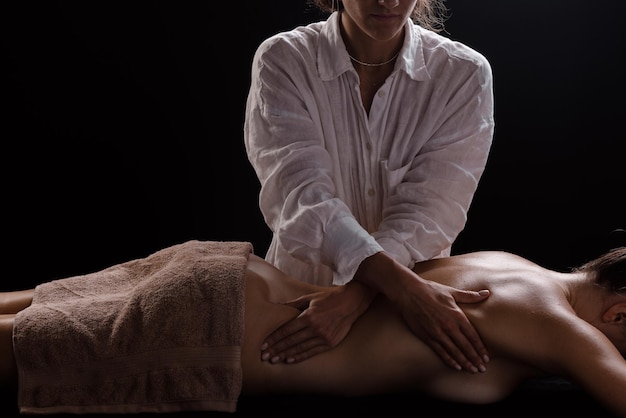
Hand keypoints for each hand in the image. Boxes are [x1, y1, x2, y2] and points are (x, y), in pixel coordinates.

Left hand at [260, 282, 374, 363]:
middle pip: (291, 341)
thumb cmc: (329, 298)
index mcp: (309, 316)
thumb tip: (277, 305)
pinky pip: (311, 352)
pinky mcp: (330, 343)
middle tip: (264, 356)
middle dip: (276, 349)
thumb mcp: (310, 298)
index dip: (274, 338)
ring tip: (274, 359)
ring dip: (285, 354)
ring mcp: (323, 337)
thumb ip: (294, 304)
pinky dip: (300, 356)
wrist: (352, 303)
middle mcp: (315, 328)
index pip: (286, 330)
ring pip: (300, 348)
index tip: (264, 345)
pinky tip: (290, 359)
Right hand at [398, 277, 489, 372]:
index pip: (473, 336)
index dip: (480, 348)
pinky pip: (440, 352)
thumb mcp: (452, 292)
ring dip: (464, 362)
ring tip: (472, 370)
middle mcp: (449, 327)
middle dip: (475, 359)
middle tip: (482, 369)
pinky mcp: (427, 337)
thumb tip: (487, 293)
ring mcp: (437, 333)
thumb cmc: (430, 290)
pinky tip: (456, 366)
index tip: (486, 357)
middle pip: (465, 347)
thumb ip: (470, 296)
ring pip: (454, 352)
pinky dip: (449, 360)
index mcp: (457, 316)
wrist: (408, 293)